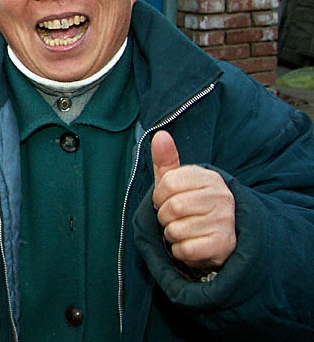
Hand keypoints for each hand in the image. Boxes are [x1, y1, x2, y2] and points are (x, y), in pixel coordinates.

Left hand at [152, 130, 235, 269]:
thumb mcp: (178, 181)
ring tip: (185, 230)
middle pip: (171, 208)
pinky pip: (184, 249)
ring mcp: (224, 222)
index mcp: (209, 178)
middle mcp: (222, 198)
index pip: (168, 184)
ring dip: (171, 234)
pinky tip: (191, 244)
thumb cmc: (192, 205)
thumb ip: (167, 160)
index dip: (159, 196)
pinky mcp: (222, 246)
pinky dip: (180, 250)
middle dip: (164, 217)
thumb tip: (160, 135)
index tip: (167, 200)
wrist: (222, 237)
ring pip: (175, 230)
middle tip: (175, 218)